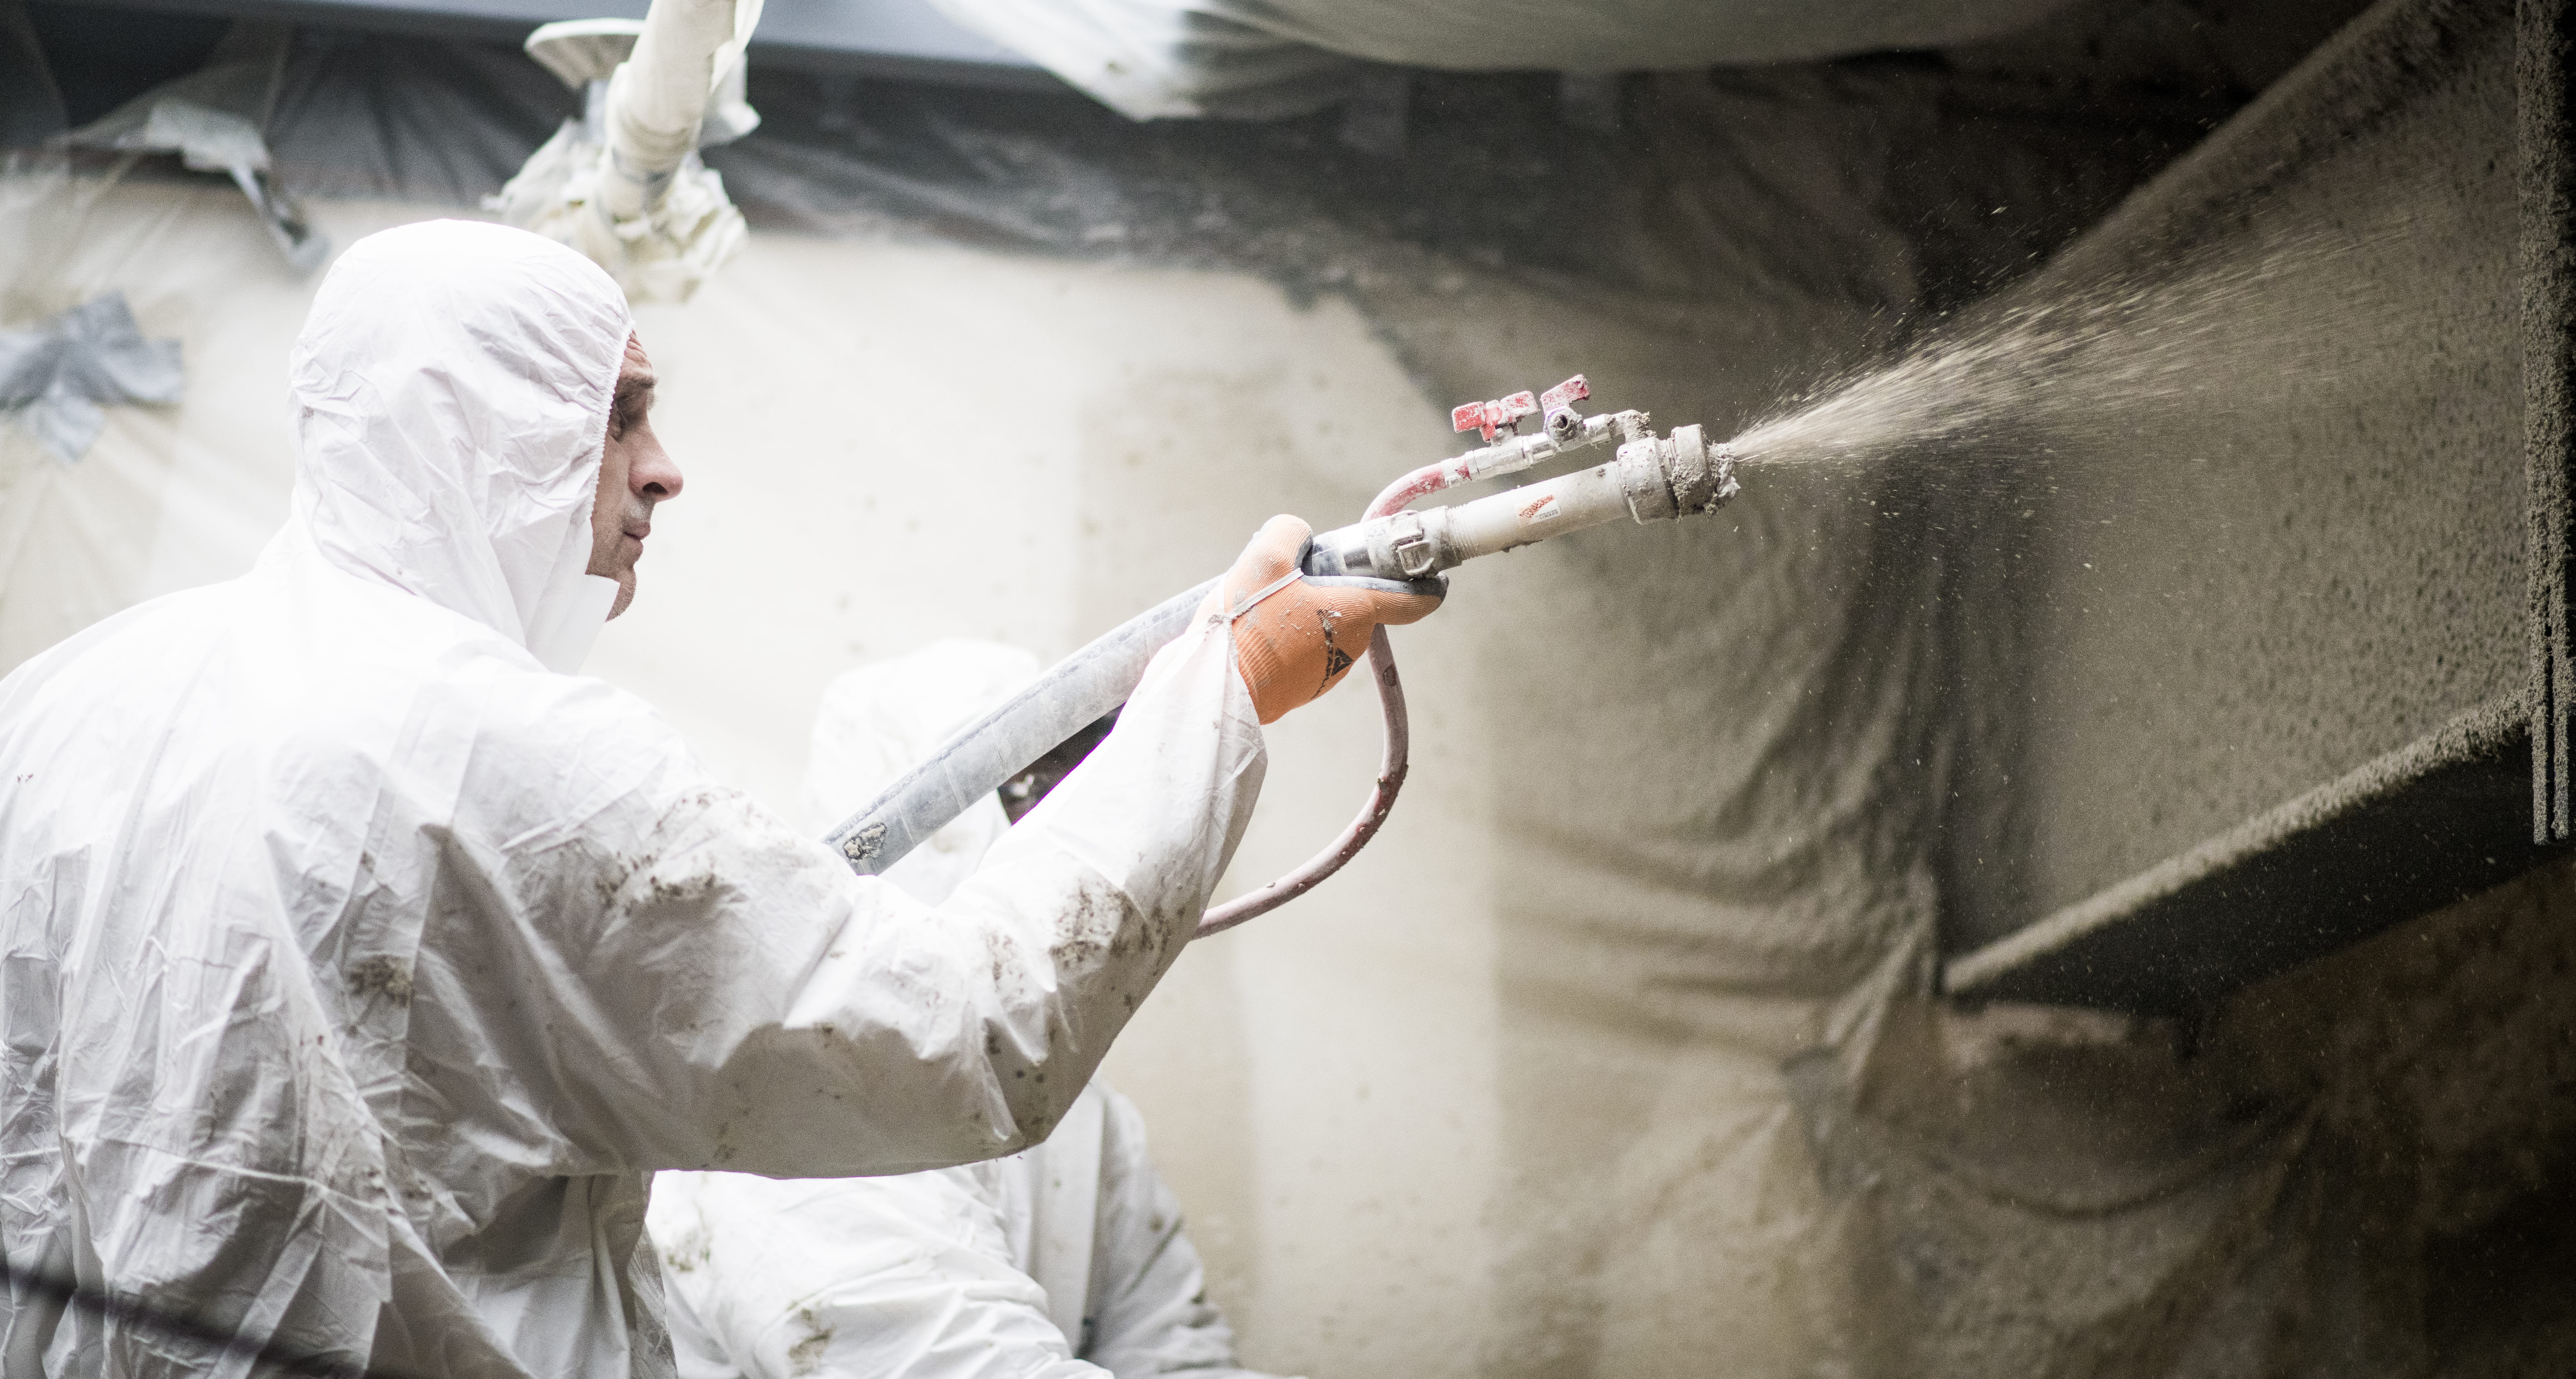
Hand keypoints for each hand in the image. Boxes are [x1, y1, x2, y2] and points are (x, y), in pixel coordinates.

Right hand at [1204, 515, 1444, 723]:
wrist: (1215, 688)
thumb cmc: (1246, 623)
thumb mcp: (1264, 556)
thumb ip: (1289, 532)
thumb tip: (1298, 536)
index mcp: (1356, 613)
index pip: (1413, 602)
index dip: (1427, 587)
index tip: (1433, 579)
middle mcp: (1351, 647)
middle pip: (1355, 608)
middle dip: (1332, 591)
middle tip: (1292, 580)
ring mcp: (1327, 674)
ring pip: (1327, 632)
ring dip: (1306, 617)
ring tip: (1263, 611)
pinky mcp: (1302, 691)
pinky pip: (1305, 655)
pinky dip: (1290, 642)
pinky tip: (1257, 636)